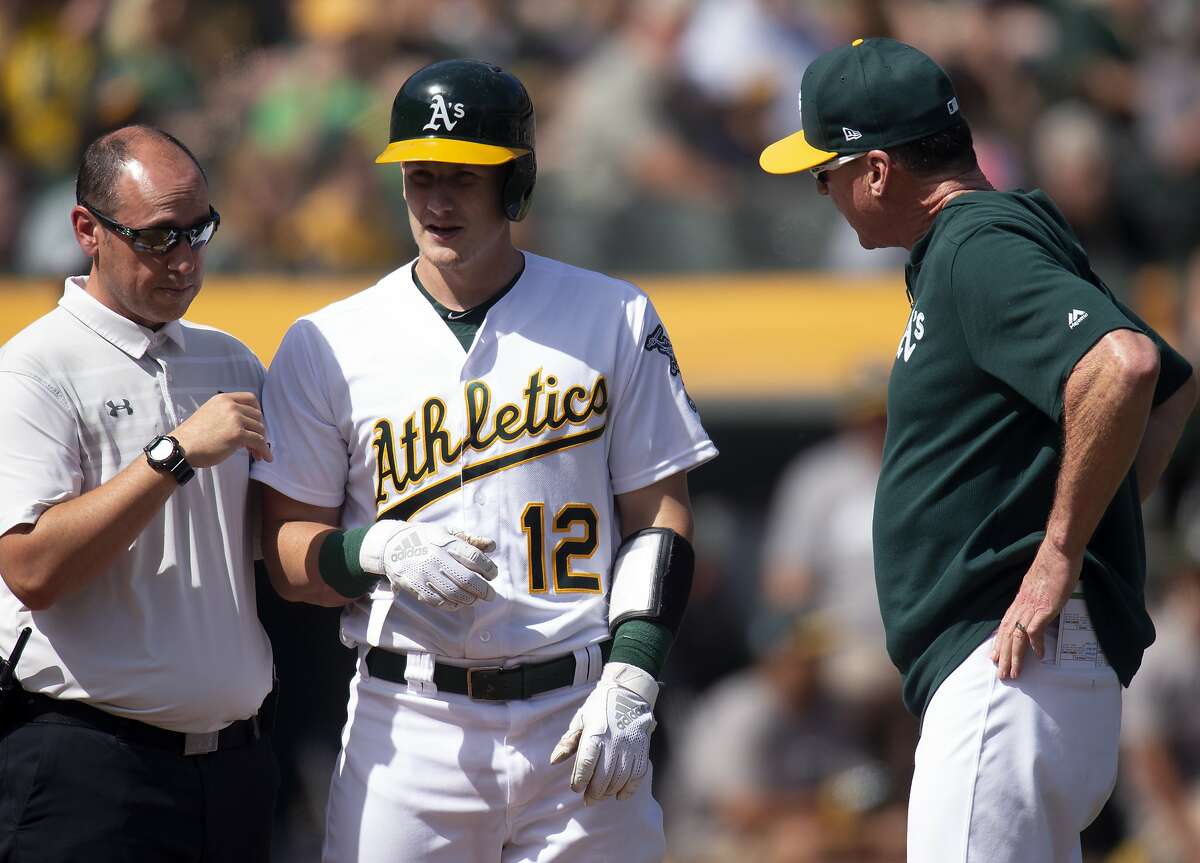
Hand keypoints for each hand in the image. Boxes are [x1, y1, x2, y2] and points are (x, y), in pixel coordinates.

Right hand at [171, 392, 271, 466]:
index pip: (251, 398)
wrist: (181, 448)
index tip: (256, 423)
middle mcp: (231, 405)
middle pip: (257, 416)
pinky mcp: (237, 434)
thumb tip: (249, 427)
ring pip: (260, 429)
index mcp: (223, 399)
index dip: (257, 411)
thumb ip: (228, 415)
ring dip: (261, 442)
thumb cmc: (194, 436)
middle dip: (259, 430)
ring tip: (256, 454)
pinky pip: (259, 441)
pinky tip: (265, 458)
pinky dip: (264, 450)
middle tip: (255, 444)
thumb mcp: (211, 415)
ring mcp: (235, 419)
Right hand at [359, 521, 497, 609]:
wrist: (391, 545)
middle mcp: (435, 557)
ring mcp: (424, 573)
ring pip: (454, 593)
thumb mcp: (446, 532)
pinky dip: (453, 605)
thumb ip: (470, 539)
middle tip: (491, 595)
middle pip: (466, 579)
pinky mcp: (415, 586)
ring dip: (470, 600)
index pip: (474, 557)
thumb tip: (492, 545)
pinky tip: (460, 603)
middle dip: (483, 590)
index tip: (493, 574)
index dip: (488, 568)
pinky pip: (438, 602)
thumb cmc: (425, 537)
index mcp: (445, 542)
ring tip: (476, 599)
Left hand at [550, 662, 658, 803]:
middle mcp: (614, 742)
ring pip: (620, 779)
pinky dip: (629, 789)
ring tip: (601, 796)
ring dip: (609, 792)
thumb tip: (554, 761)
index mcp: (595, 734)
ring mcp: (630, 747)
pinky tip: (620, 795)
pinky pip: (637, 775)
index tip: (576, 788)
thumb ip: (568, 741)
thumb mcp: (581, 719)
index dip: (580, 780)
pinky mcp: (642, 749)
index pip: (586, 764)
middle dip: (594, 792)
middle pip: (603, 776)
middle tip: (588, 799)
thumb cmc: (600, 706)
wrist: (628, 693)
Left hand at [991, 540, 1080, 678]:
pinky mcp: (1044, 608)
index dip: (1000, 642)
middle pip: (1008, 635)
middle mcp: (1022, 605)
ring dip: (1014, 657)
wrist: (1058, 551)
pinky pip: (1036, 631)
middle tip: (1002, 674)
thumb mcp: (1039, 584)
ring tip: (1013, 673)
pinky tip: (1039, 657)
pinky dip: (1036, 645)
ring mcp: (1032, 607)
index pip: (1006, 625)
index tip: (995, 657)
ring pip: (1017, 637)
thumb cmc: (1052, 564)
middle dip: (1004, 656)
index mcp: (1020, 600)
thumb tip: (1040, 604)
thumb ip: (1036, 596)